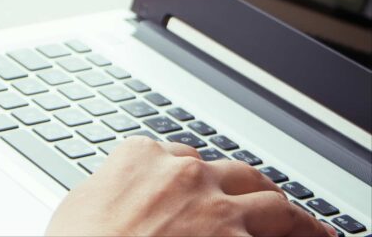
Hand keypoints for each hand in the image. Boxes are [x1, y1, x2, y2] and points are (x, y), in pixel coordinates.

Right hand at [46, 137, 335, 235]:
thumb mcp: (80, 205)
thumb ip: (109, 188)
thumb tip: (114, 194)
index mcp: (139, 158)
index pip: (179, 156)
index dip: (194, 176)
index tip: (201, 187)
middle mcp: (182, 174)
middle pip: (231, 171)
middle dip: (248, 186)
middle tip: (260, 199)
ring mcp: (215, 206)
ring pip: (270, 199)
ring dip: (290, 214)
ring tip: (305, 226)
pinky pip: (287, 233)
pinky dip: (305, 236)